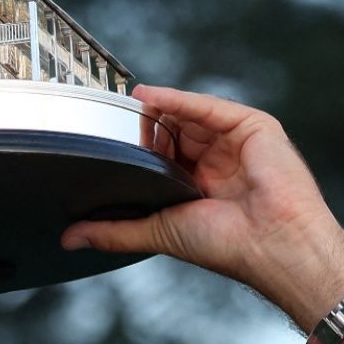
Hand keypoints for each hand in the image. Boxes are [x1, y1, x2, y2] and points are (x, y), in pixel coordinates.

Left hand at [58, 85, 343, 322]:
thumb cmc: (227, 245)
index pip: (162, 156)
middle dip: (143, 129)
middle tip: (109, 126)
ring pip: (188, 116)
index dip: (137, 150)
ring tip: (123, 110)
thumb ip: (115, 231)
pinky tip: (148, 98)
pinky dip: (177, 100)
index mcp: (201, 187)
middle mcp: (219, 162)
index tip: (106, 147)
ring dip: (155, 112)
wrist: (274, 244)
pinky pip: (208, 107)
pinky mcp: (253, 127)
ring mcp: (237, 142)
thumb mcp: (158, 232)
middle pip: (173, 131)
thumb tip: (69, 238)